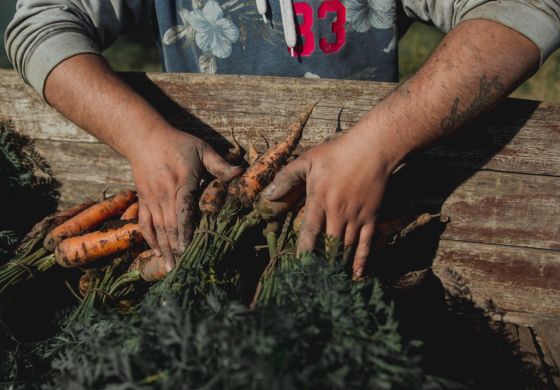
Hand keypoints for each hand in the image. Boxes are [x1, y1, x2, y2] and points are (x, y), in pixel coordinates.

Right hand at [126, 126, 241, 270]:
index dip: (187, 230)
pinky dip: (150, 240)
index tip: (191, 248)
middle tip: (186, 268)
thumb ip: (220, 164)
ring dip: (165, 249)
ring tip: (171, 268)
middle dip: (178, 247)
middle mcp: (165, 193)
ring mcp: (152, 199)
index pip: (184, 209)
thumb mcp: (201, 149)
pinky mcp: (144, 201)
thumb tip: (241, 172)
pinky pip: (145, 224)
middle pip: (171, 225)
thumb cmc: (177, 144)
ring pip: (158, 228)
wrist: (144, 138)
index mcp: (182, 181)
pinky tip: (157, 253)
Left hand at [262, 128, 396, 277]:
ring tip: (328, 279)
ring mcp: (356, 216)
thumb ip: (286, 178)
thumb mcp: (308, 161)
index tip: (297, 266)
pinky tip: (356, 274)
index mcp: (320, 200)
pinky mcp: (371, 217)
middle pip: (327, 244)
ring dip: (337, 263)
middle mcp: (338, 212)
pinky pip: (366, 243)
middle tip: (312, 277)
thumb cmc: (337, 153)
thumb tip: (267, 195)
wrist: (372, 148)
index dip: (303, 250)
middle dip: (320, 262)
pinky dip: (361, 260)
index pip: (309, 231)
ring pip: (345, 247)